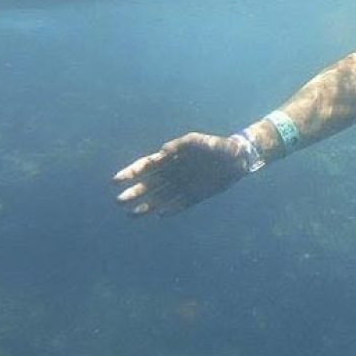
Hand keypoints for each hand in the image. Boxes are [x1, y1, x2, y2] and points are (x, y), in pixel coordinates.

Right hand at [113, 132, 246, 216]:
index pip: (146, 166)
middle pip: (148, 185)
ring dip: (145, 206)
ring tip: (131, 215)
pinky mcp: (194, 196)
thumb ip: (181, 145)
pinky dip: (169, 210)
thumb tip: (162, 152)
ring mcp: (182, 186)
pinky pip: (178, 205)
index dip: (131, 172)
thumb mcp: (199, 141)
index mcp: (170, 158)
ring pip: (159, 198)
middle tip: (119, 201)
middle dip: (133, 192)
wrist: (238, 159)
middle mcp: (173, 174)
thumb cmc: (217, 146)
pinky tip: (160, 215)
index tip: (116, 180)